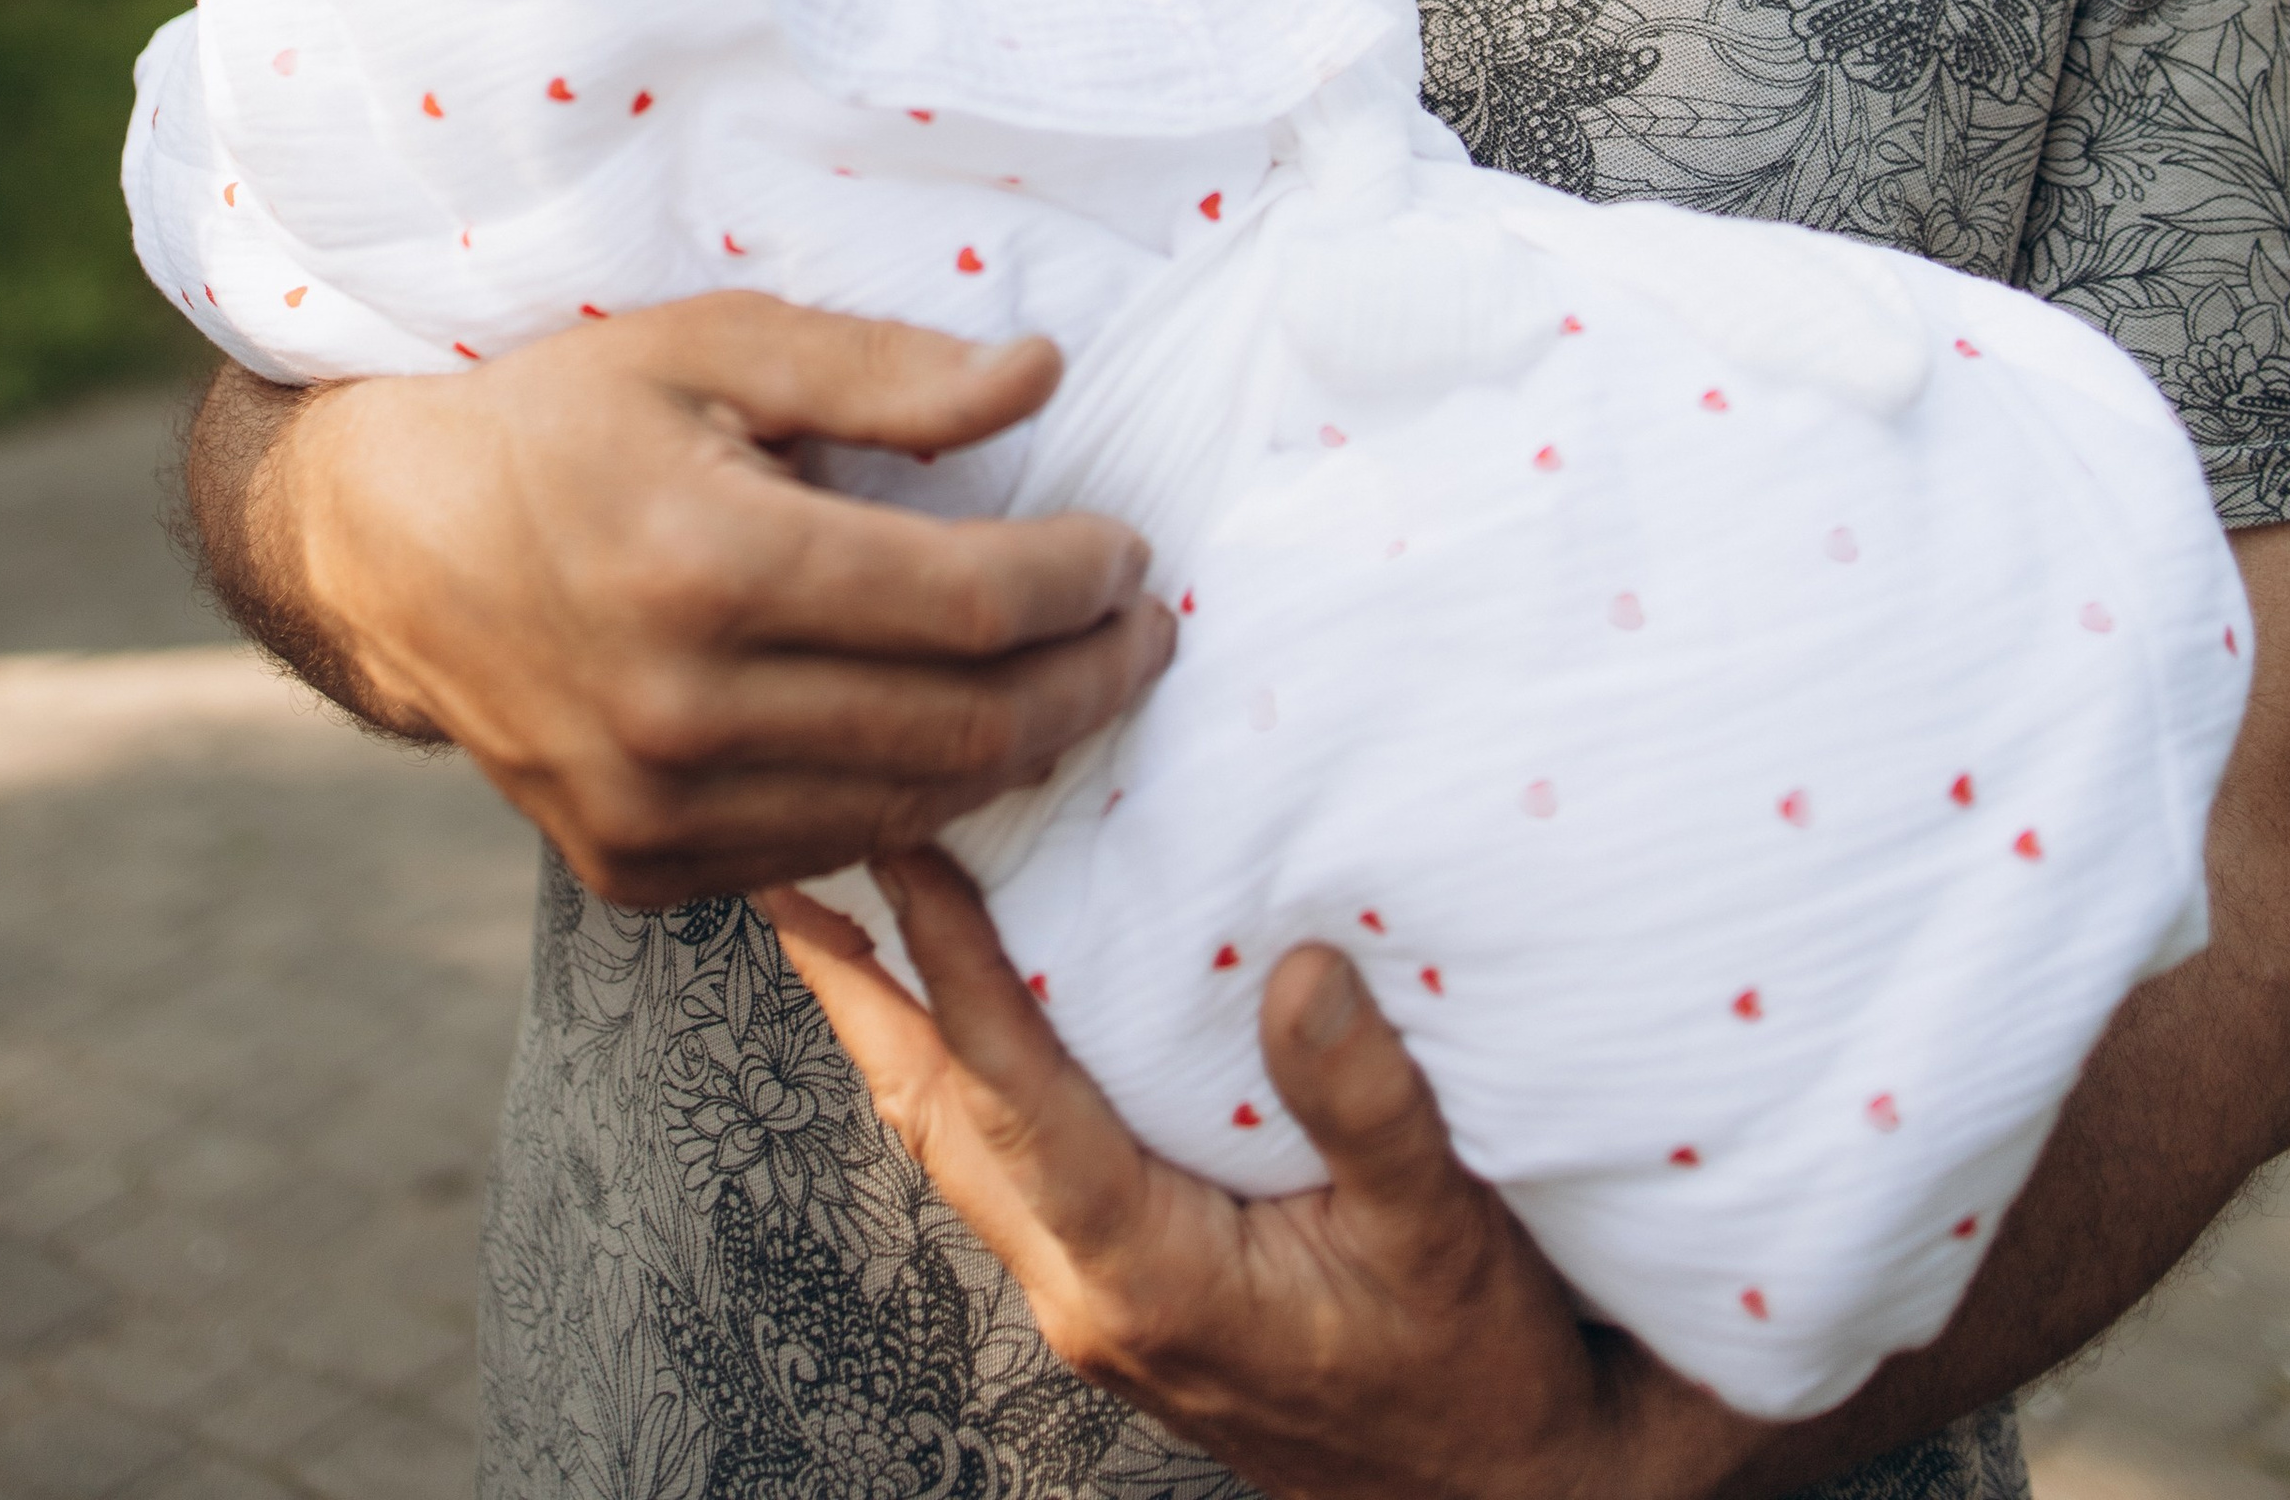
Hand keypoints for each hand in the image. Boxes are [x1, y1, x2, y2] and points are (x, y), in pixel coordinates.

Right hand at [211, 300, 1171, 901]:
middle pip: (962, 724)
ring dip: (1021, 750)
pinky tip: (952, 739)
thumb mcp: (713, 344)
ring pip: (910, 810)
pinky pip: (824, 857)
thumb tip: (1042, 377)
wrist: (389, 546)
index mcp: (707, 561)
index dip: (1078, 581)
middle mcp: (680, 708)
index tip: (1129, 550)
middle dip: (1087, 679)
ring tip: (1076, 682)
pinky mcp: (635, 870)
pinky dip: (910, 803)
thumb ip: (883, 371)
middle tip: (1144, 631)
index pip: (965, 602)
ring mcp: (652, 810)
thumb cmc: (565, 418)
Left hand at [765, 850, 1756, 1499]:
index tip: (900, 854)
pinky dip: (955, 1066)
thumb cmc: (1475, 1367)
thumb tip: (1298, 969)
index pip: (1013, 1098)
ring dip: (889, 1023)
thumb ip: (1365, 1102)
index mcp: (1147, 1274)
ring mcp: (1094, 1298)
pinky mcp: (1119, 1290)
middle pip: (933, 1120)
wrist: (1505, 1493)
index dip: (950, 970)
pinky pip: (999, 1159)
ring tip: (834, 909)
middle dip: (855, 990)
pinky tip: (953, 1008)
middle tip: (784, 860)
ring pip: (950, 1143)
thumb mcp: (1443, 1230)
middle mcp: (1089, 1290)